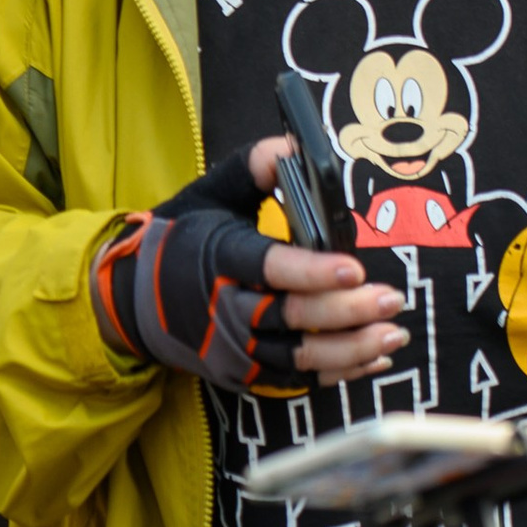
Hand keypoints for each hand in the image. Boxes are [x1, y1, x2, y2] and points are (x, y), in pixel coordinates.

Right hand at [93, 140, 405, 389]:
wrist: (133, 301)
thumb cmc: (181, 241)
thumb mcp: (210, 194)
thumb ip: (253, 168)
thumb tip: (293, 145)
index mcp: (220, 258)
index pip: (269, 268)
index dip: (312, 272)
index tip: (354, 268)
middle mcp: (225, 309)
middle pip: (293, 318)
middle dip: (346, 313)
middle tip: (391, 300)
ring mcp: (234, 348)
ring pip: (299, 358)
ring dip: (351, 350)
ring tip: (394, 335)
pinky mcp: (243, 373)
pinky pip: (295, 381)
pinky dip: (336, 374)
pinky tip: (372, 359)